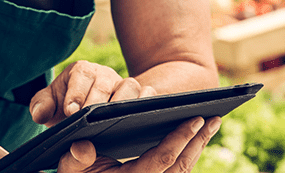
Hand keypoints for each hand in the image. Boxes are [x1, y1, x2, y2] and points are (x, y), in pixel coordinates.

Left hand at [29, 60, 156, 126]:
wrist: (86, 112)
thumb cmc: (65, 107)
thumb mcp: (49, 106)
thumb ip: (41, 106)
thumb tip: (41, 114)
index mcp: (82, 71)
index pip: (81, 75)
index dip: (76, 93)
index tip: (71, 111)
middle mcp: (105, 75)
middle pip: (106, 82)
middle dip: (96, 101)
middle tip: (87, 120)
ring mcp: (124, 85)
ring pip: (131, 86)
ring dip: (122, 103)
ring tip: (112, 122)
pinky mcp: (140, 97)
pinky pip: (149, 95)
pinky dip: (146, 104)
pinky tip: (138, 121)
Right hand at [57, 116, 221, 172]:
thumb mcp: (70, 168)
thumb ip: (75, 160)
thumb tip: (84, 147)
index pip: (163, 160)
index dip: (181, 139)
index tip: (196, 119)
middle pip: (181, 166)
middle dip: (198, 141)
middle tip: (213, 118)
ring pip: (183, 170)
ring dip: (198, 147)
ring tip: (210, 124)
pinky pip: (177, 171)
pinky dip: (188, 153)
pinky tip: (195, 138)